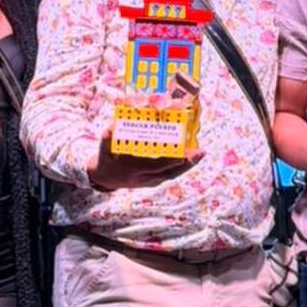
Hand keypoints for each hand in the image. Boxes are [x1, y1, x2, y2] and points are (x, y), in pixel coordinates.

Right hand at [87, 128, 204, 190]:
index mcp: (132, 168)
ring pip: (172, 175)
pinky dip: (182, 167)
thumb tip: (114, 125)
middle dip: (184, 163)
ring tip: (201, 153)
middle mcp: (142, 177)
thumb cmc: (107, 156)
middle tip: (199, 152)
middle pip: (168, 172)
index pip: (153, 166)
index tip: (182, 154)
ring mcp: (148, 181)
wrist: (105, 177)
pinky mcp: (153, 181)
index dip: (168, 160)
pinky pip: (170, 174)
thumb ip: (109, 134)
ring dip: (188, 165)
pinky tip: (192, 157)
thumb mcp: (105, 143)